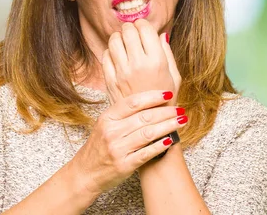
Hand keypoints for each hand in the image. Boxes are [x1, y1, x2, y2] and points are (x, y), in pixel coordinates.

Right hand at [71, 90, 186, 194]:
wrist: (85, 174)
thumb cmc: (99, 147)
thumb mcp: (104, 125)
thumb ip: (123, 113)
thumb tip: (149, 99)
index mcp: (107, 118)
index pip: (133, 102)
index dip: (153, 96)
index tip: (168, 93)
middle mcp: (111, 132)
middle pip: (144, 117)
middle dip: (166, 112)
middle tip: (180, 109)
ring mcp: (117, 149)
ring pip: (148, 133)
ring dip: (168, 126)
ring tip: (181, 121)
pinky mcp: (124, 165)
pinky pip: (146, 153)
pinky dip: (160, 145)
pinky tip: (171, 139)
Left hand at [102, 19, 180, 104]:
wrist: (150, 125)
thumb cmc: (166, 101)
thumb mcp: (175, 76)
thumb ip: (167, 53)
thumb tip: (161, 34)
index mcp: (157, 61)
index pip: (144, 28)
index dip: (143, 25)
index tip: (143, 29)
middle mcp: (138, 64)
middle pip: (128, 30)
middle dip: (130, 28)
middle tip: (133, 34)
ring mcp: (122, 73)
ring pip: (114, 40)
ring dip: (119, 38)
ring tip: (124, 43)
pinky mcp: (110, 80)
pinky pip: (105, 56)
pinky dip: (110, 52)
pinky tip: (118, 56)